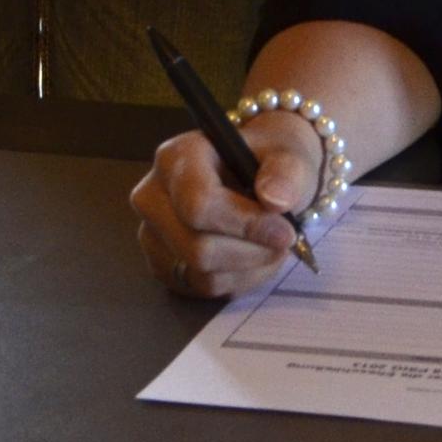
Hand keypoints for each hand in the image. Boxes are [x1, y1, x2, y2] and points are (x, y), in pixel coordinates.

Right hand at [129, 113, 325, 299]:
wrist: (260, 173)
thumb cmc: (268, 159)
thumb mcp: (289, 152)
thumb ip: (286, 172)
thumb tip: (274, 199)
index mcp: (176, 158)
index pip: (198, 204)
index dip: (245, 224)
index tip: (284, 230)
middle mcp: (152, 196)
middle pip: (197, 248)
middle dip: (251, 251)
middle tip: (285, 240)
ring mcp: (153, 234)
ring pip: (201, 274)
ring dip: (249, 267)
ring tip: (271, 245)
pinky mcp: (163, 265)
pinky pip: (201, 289)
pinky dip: (238, 280)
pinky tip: (254, 256)